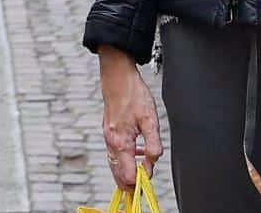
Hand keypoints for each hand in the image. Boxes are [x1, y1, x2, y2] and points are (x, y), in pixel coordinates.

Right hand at [98, 46, 162, 190]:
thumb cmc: (134, 94)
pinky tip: (136, 153)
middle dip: (131, 183)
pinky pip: (114, 154)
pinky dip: (124, 160)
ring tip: (143, 170)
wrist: (117, 76)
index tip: (149, 179)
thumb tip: (153, 162)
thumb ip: (153, 144)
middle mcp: (111, 143)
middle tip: (145, 182)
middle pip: (117, 175)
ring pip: (115, 165)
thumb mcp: (150, 120)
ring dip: (128, 171)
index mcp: (120, 142)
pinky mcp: (108, 132)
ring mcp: (107, 137)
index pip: (127, 175)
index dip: (139, 181)